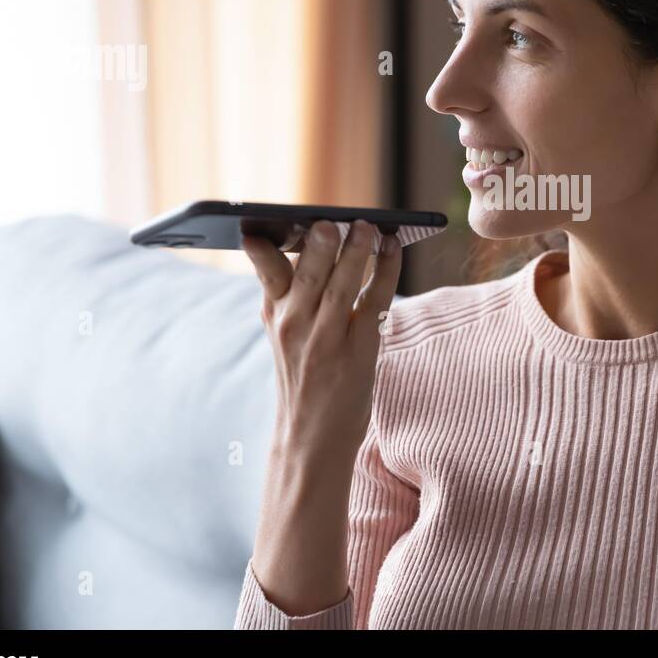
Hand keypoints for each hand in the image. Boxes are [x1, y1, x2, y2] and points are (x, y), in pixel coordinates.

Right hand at [243, 219, 401, 455]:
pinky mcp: (358, 351)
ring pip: (343, 283)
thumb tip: (305, 242)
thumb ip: (288, 293)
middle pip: (309, 271)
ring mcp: (327, 339)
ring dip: (358, 250)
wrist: (312, 437)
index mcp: (275, 315)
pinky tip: (393, 248)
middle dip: (321, 242)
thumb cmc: (303, 377)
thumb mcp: (283, 334)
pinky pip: (376, 299)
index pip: (266, 270)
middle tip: (332, 219)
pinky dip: (386, 269)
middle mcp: (296, 325)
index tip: (265, 223)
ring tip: (367, 226)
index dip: (265, 246)